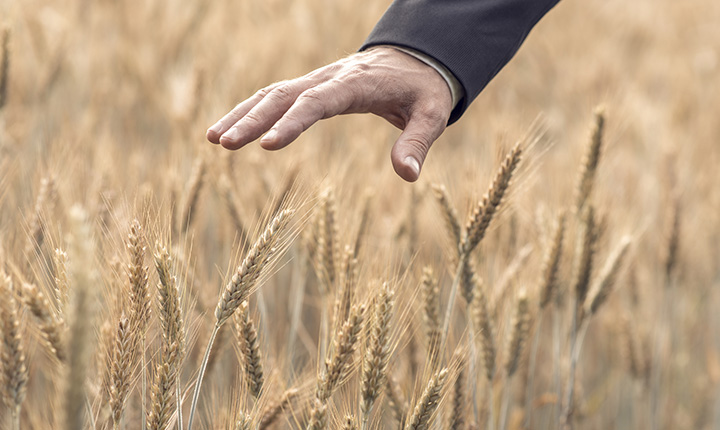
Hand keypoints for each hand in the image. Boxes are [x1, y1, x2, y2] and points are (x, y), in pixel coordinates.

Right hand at [206, 47, 452, 181]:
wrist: (417, 57)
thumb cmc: (425, 88)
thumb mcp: (432, 113)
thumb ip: (418, 142)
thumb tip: (407, 176)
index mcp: (356, 84)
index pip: (316, 102)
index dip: (291, 123)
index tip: (267, 145)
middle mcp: (330, 79)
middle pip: (283, 95)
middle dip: (252, 119)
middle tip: (223, 144)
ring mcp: (318, 81)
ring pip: (272, 93)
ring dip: (242, 113)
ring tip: (213, 139)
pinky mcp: (313, 87)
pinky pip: (277, 96)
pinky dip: (253, 110)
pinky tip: (233, 129)